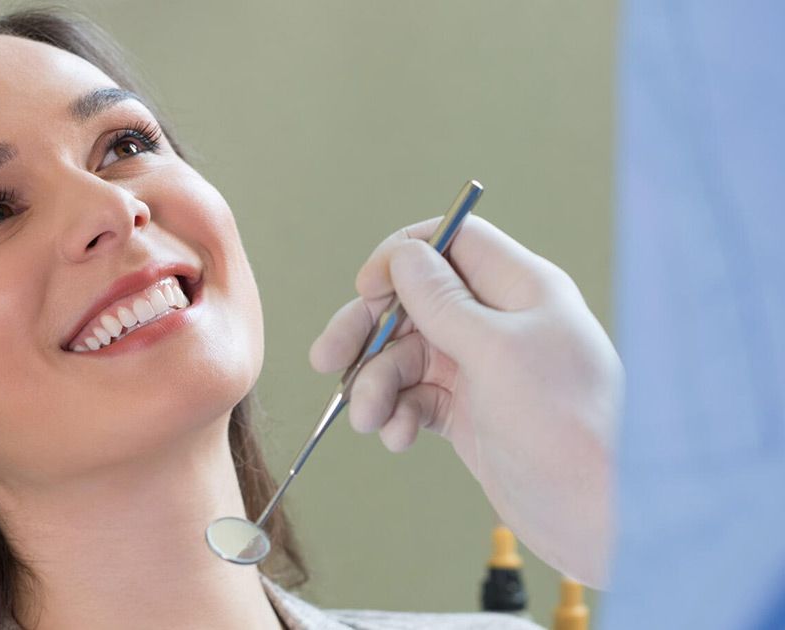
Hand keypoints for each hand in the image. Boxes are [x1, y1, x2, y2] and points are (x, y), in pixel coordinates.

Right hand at [309, 215, 621, 586]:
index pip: (451, 243)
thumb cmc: (566, 425)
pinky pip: (414, 397)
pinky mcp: (469, 412)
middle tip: (327, 359)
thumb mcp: (497, 352)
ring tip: (369, 420)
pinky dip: (397, 414)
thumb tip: (403, 257)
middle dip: (367, 331)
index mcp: (520, 289)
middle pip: (414, 302)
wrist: (596, 515)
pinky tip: (399, 437)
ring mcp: (482, 368)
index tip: (366, 289)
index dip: (402, 258)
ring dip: (376, 384)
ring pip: (405, 356)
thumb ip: (443, 302)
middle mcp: (499, 322)